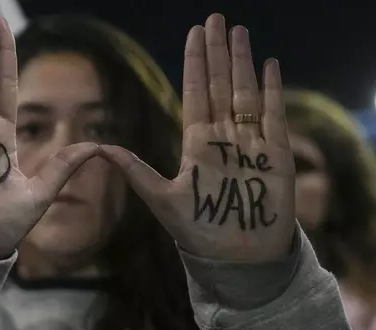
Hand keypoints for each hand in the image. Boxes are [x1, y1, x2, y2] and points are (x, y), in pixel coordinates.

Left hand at [101, 15, 294, 262]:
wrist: (239, 259)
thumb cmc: (200, 233)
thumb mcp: (162, 200)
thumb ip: (136, 172)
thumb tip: (100, 150)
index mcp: (197, 144)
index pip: (196, 93)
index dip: (196, 63)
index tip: (194, 34)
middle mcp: (223, 138)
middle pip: (221, 85)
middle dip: (218, 52)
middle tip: (216, 18)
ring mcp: (250, 143)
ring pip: (246, 92)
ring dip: (242, 62)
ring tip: (239, 31)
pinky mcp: (276, 155)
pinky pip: (273, 115)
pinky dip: (271, 89)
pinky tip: (267, 64)